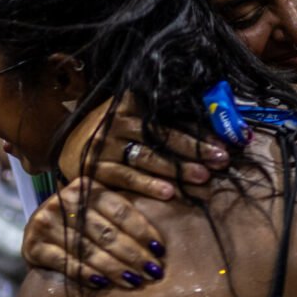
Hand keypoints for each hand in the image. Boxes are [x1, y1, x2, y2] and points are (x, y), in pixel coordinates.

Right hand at [22, 179, 165, 287]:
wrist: (41, 243)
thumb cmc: (83, 227)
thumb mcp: (102, 211)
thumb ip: (126, 210)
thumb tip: (171, 197)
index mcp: (86, 186)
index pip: (121, 210)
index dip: (143, 231)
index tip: (160, 251)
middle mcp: (63, 200)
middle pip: (107, 232)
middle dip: (134, 254)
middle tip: (154, 272)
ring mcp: (45, 222)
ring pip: (89, 249)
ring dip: (115, 268)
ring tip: (136, 281)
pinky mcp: (32, 245)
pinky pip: (65, 262)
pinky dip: (86, 273)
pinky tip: (103, 284)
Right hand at [63, 105, 228, 199]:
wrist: (71, 147)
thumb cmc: (118, 134)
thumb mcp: (139, 119)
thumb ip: (171, 120)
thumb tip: (221, 127)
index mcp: (132, 103)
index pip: (171, 115)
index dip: (200, 128)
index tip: (226, 141)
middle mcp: (117, 121)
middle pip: (162, 134)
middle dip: (195, 148)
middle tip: (221, 159)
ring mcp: (104, 145)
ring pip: (147, 157)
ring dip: (177, 168)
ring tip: (203, 177)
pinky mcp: (95, 169)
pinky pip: (126, 178)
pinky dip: (148, 185)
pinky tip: (169, 193)